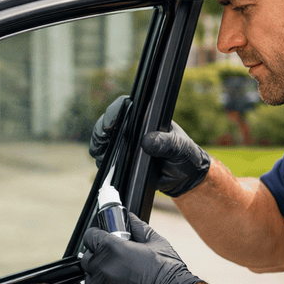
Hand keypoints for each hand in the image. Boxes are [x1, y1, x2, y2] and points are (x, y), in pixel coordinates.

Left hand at [80, 211, 202, 283]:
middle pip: (88, 259)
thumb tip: (130, 218)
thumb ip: (138, 228)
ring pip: (90, 280)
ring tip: (118, 281)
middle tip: (114, 263)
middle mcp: (103, 266)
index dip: (95, 238)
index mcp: (113, 248)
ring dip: (99, 279)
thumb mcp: (156, 243)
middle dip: (98, 259)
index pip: (90, 237)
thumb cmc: (167, 272)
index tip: (101, 242)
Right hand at [88, 96, 209, 196]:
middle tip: (102, 145)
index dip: (113, 113)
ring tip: (103, 158)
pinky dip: (103, 162)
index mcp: (146, 117)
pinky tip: (106, 167)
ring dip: (99, 147)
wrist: (185, 176)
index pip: (124, 106)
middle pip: (107, 122)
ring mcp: (125, 143)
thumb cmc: (184, 154)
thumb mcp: (178, 147)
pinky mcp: (122, 160)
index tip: (110, 127)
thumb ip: (165, 143)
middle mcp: (132, 128)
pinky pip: (106, 158)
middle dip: (100, 132)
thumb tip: (147, 142)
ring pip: (102, 140)